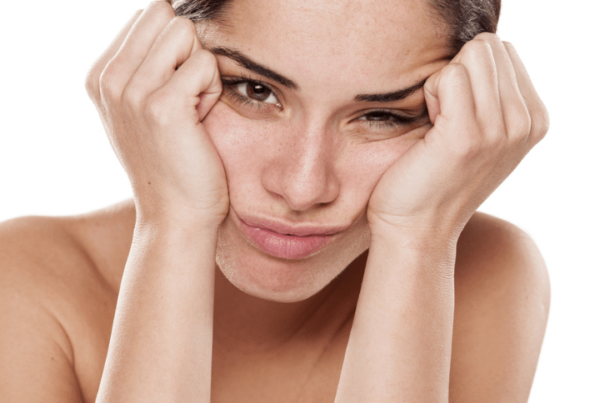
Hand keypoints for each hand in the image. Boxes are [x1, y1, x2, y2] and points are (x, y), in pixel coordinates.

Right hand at [85, 1, 227, 227]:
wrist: (176, 214)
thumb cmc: (172, 162)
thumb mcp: (143, 110)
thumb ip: (146, 65)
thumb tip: (173, 23)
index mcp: (100, 76)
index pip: (149, 16)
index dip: (173, 50)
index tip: (171, 94)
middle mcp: (108, 80)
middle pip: (164, 15)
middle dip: (187, 51)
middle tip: (186, 97)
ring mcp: (130, 91)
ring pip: (185, 33)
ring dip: (200, 70)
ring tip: (192, 110)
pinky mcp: (162, 105)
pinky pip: (205, 63)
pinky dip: (212, 91)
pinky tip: (200, 122)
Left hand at [367, 33, 548, 240]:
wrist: (417, 228)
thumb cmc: (436, 179)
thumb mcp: (481, 138)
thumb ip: (493, 98)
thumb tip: (481, 52)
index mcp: (533, 120)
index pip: (502, 52)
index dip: (469, 76)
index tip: (459, 117)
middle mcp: (525, 123)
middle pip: (487, 48)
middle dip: (457, 74)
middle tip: (444, 119)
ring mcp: (500, 130)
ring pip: (468, 59)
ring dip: (441, 86)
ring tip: (437, 126)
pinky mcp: (467, 134)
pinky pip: (447, 76)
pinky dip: (429, 95)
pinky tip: (429, 129)